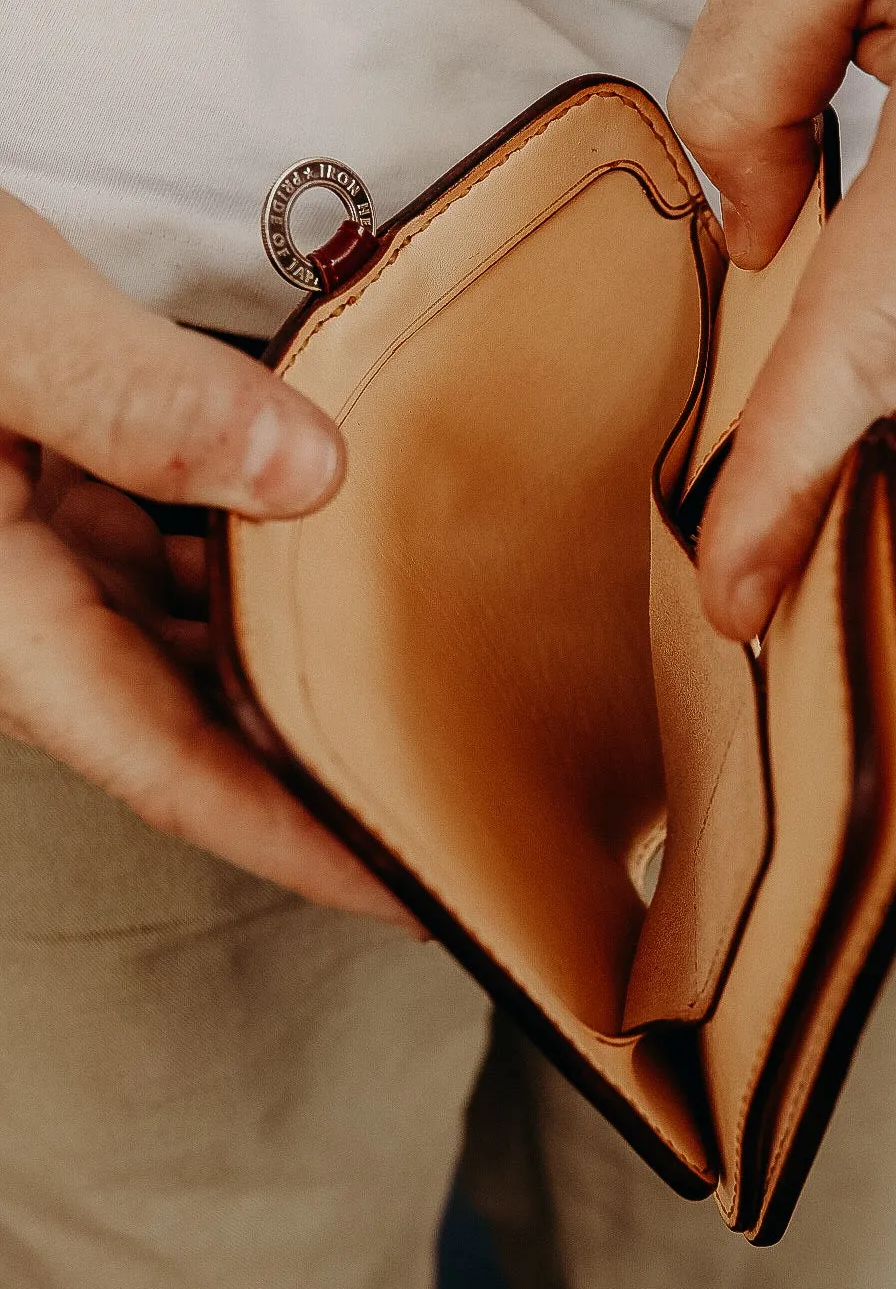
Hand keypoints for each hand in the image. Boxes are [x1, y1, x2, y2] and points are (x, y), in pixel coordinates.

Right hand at [0, 190, 413, 925]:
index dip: (298, 842)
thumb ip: (131, 398)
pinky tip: (328, 545)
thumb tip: (305, 471)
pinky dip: (250, 565)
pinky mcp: (38, 493)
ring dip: (291, 664)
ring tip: (423, 681)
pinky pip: (164, 563)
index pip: (173, 770)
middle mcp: (13, 612)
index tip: (414, 890)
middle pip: (195, 724)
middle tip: (458, 791)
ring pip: (186, 645)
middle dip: (316, 767)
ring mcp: (26, 555)